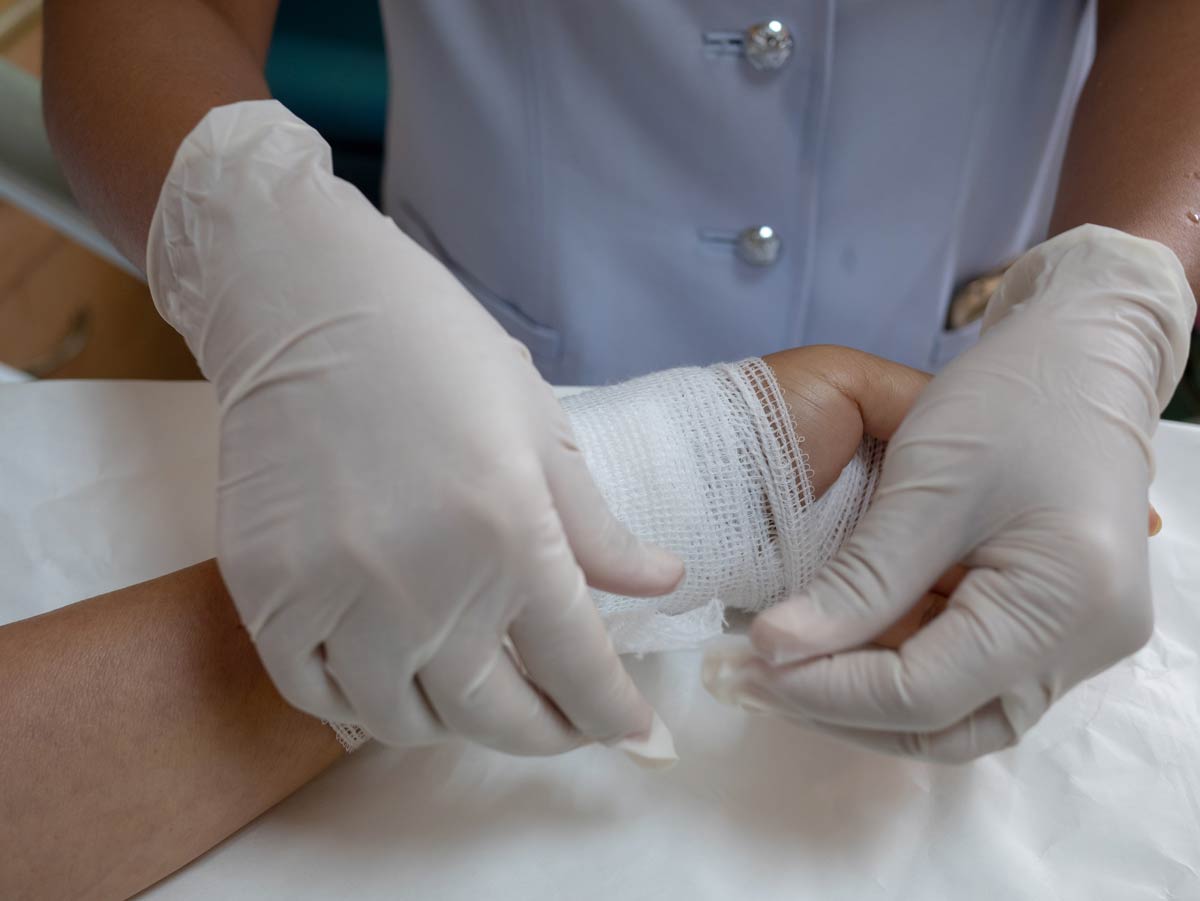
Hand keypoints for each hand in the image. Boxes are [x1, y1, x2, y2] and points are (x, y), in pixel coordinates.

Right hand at [146, 101, 681, 751]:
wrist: (308, 302)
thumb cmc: (440, 350)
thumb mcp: (541, 428)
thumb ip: (597, 527)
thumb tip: (663, 585)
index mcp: (512, 538)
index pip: (580, 668)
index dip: (615, 715)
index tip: (638, 739)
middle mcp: (426, 588)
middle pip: (495, 717)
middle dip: (544, 734)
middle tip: (562, 723)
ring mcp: (336, 599)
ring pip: (404, 723)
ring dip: (454, 723)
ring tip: (477, 691)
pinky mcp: (266, 596)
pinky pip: (317, 696)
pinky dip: (362, 702)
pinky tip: (390, 675)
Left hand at [707, 226, 1194, 760]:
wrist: (1084, 355)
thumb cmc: (1007, 398)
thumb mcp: (925, 486)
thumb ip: (857, 581)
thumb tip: (777, 651)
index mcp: (1061, 602)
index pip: (923, 692)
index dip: (824, 687)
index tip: (747, 665)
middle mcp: (1084, 643)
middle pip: (946, 723)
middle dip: (842, 709)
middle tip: (755, 681)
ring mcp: (1075, 641)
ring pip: (956, 715)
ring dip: (865, 701)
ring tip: (783, 670)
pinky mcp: (1053, 628)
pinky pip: (970, 679)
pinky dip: (897, 670)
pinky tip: (834, 648)